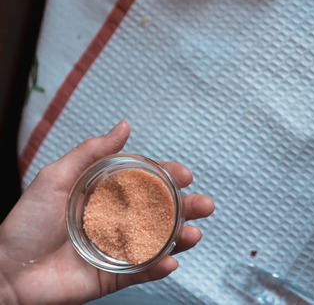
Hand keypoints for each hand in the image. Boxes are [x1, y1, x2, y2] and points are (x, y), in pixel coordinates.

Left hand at [0, 120, 214, 304]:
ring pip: (158, 242)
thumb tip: (124, 125)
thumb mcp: (56, 178)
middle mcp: (116, 222)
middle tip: (205, 206)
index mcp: (105, 196)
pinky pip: (141, 272)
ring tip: (193, 235)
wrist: (4, 273)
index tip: (186, 175)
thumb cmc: (24, 224)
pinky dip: (159, 268)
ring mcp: (116, 250)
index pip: (145, 184)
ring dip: (180, 239)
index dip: (168, 178)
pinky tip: (169, 262)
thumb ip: (91, 152)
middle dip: (186, 209)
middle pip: (160, 213)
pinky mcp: (112, 277)